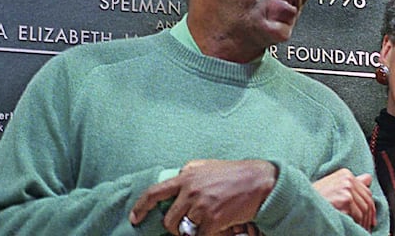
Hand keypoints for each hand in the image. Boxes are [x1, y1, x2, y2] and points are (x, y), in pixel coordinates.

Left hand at [129, 159, 276, 234]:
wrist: (259, 181)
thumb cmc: (235, 173)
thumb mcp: (208, 165)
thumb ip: (189, 173)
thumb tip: (176, 180)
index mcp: (187, 176)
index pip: (154, 193)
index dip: (141, 207)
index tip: (135, 218)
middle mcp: (190, 190)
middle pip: (168, 220)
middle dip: (175, 227)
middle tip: (187, 225)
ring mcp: (201, 206)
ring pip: (183, 231)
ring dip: (192, 232)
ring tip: (206, 223)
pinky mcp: (212, 219)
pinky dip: (206, 235)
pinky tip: (217, 226)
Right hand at [313, 168, 375, 229]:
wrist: (301, 204)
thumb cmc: (315, 199)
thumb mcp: (333, 187)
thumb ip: (351, 183)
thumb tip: (368, 179)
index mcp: (345, 174)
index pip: (366, 191)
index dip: (371, 207)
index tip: (370, 219)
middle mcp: (347, 178)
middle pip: (367, 199)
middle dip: (369, 216)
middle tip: (368, 227)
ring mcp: (347, 188)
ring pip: (364, 209)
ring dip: (364, 223)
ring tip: (360, 230)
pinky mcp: (346, 199)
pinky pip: (358, 215)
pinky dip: (358, 224)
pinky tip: (353, 228)